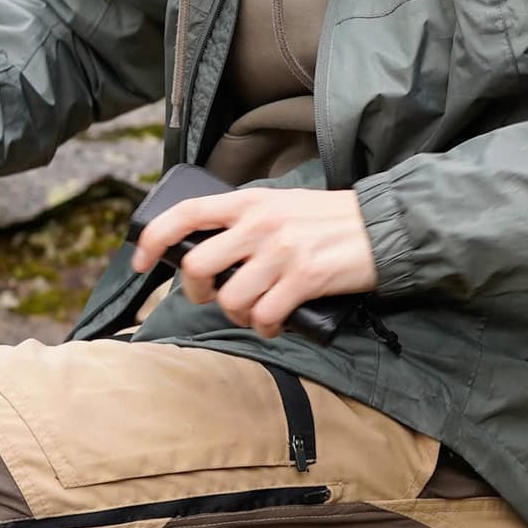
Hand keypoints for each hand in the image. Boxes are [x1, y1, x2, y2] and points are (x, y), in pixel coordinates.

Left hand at [134, 186, 383, 337]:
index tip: (140, 262)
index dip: (154, 239)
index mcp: (252, 202)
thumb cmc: (333, 221)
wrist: (387, 225)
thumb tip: (210, 257)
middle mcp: (262, 223)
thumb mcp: (284, 206)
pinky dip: (267, 326)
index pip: (186, 214)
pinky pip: (264, 315)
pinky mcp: (305, 277)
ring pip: (231, 299)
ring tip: (259, 311)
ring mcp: (282, 250)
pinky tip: (277, 321)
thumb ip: (247, 223)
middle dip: (200, 292)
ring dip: (241, 315)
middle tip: (218, 297)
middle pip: (199, 267)